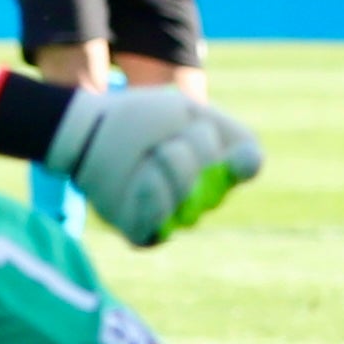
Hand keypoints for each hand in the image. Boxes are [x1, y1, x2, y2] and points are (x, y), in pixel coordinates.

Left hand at [50, 86, 263, 247]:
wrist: (91, 131)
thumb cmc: (139, 119)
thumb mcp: (184, 112)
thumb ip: (223, 134)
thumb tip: (252, 164)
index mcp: (215, 163)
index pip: (247, 166)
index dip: (244, 161)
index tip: (237, 153)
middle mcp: (200, 195)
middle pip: (218, 182)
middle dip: (194, 149)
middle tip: (166, 137)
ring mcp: (174, 216)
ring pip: (191, 201)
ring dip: (170, 166)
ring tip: (148, 153)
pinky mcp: (146, 232)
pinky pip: (162, 221)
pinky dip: (153, 193)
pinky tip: (140, 176)